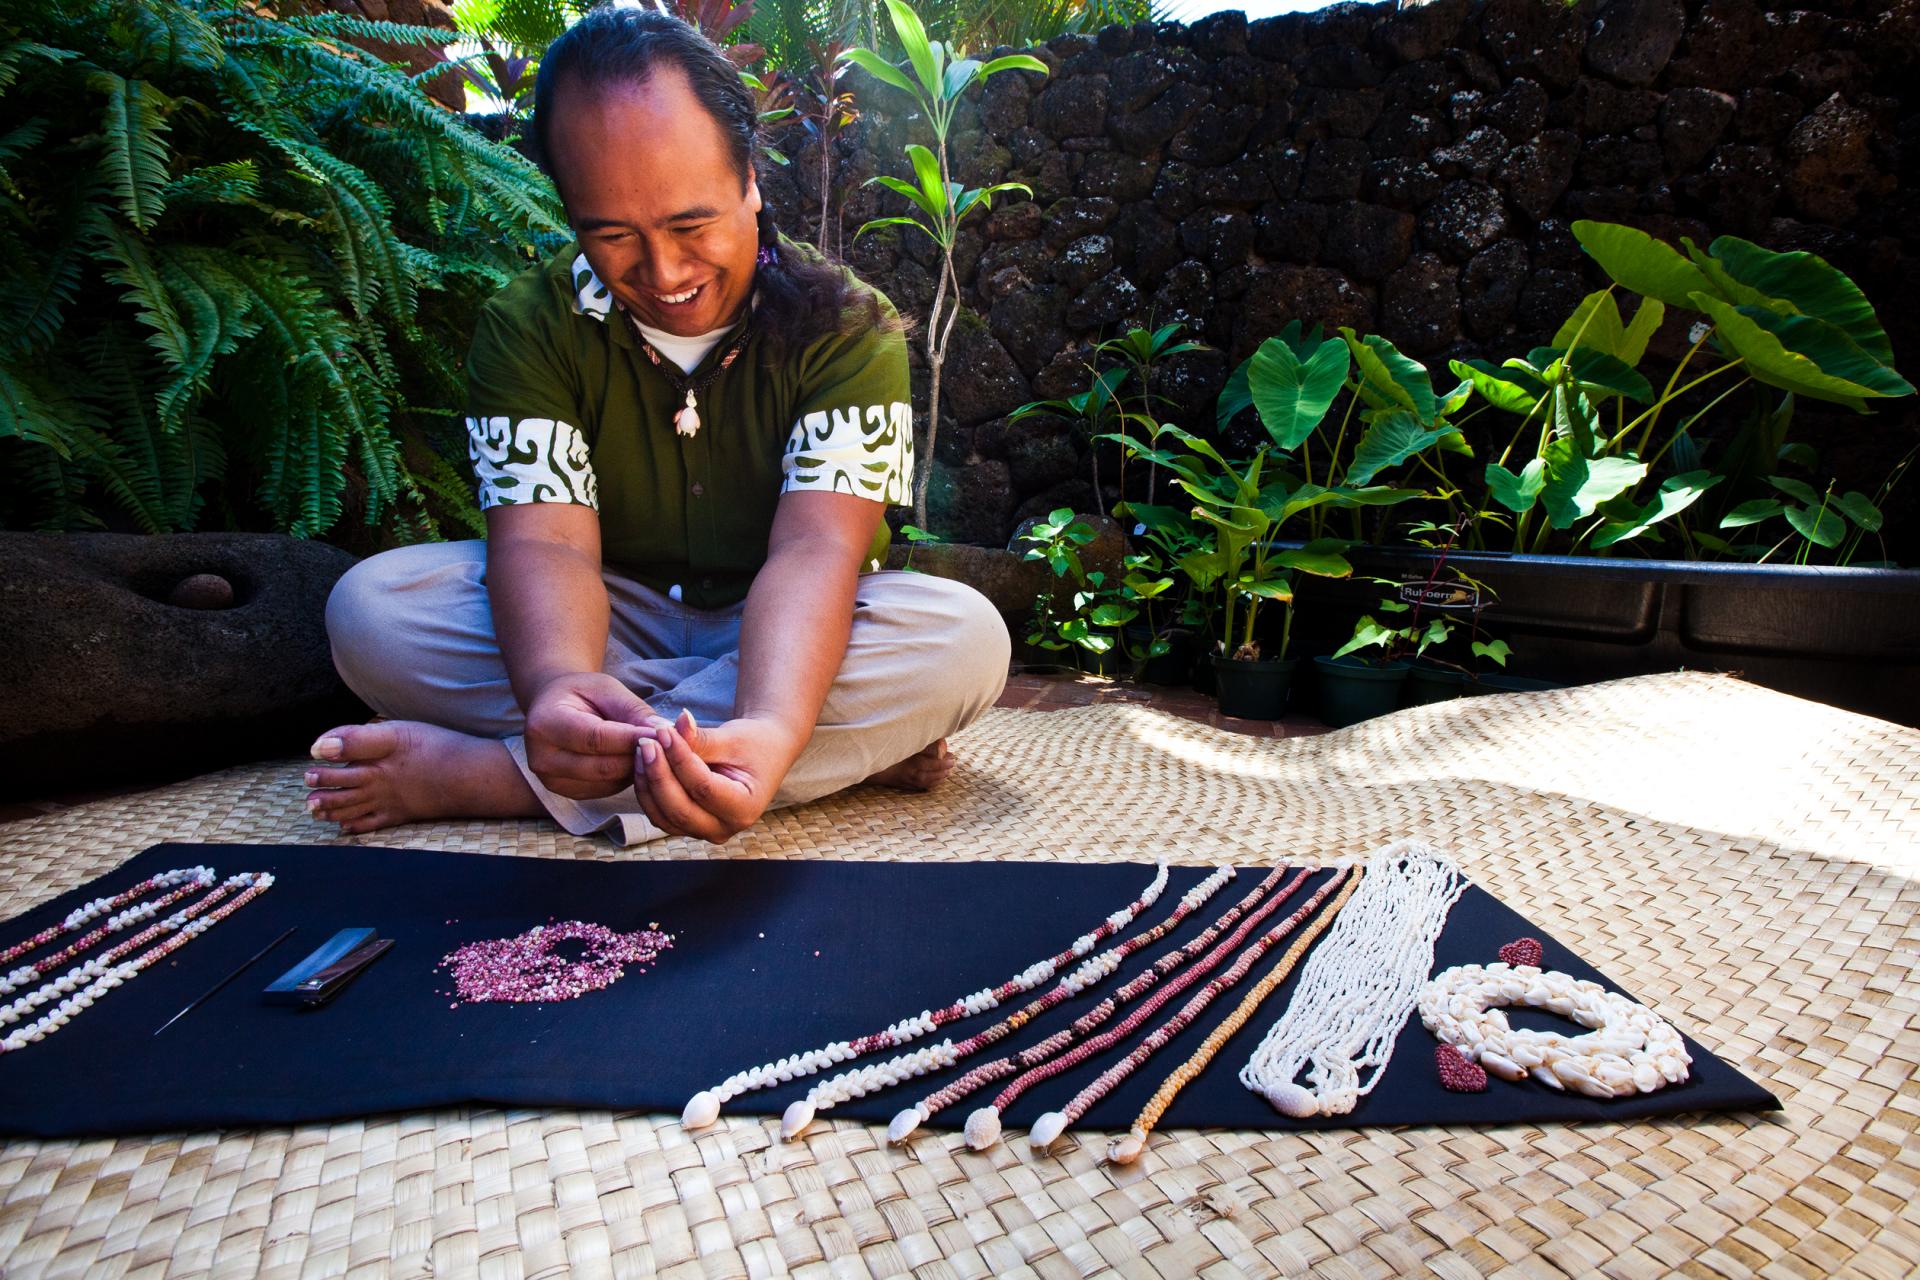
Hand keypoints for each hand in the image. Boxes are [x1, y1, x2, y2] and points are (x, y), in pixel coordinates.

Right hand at [524, 672, 654, 799]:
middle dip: (639, 756)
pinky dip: (626, 776)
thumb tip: (663, 731)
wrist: (554, 708)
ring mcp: (552, 780)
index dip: (631, 738)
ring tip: (652, 748)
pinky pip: (607, 789)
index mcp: (545, 724)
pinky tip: (634, 759)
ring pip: (609, 781)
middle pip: (603, 766)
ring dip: (636, 767)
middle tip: (666, 744)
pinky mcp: (567, 793)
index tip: (663, 733)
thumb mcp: (607, 690)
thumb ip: (633, 710)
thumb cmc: (582, 694)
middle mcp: (542, 757)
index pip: (596, 738)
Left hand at [632, 712, 800, 842]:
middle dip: (658, 774)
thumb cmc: (753, 745)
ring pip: (664, 816)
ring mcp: (705, 831)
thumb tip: (668, 727)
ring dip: (648, 783)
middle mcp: (725, 828)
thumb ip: (699, 738)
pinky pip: (660, 814)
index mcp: (745, 808)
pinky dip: (648, 790)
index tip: (663, 731)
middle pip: (680, 809)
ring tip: (643, 748)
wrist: (762, 754)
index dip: (679, 759)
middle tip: (646, 741)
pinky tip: (644, 762)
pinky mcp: (688, 826)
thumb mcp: (731, 738)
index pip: (703, 788)